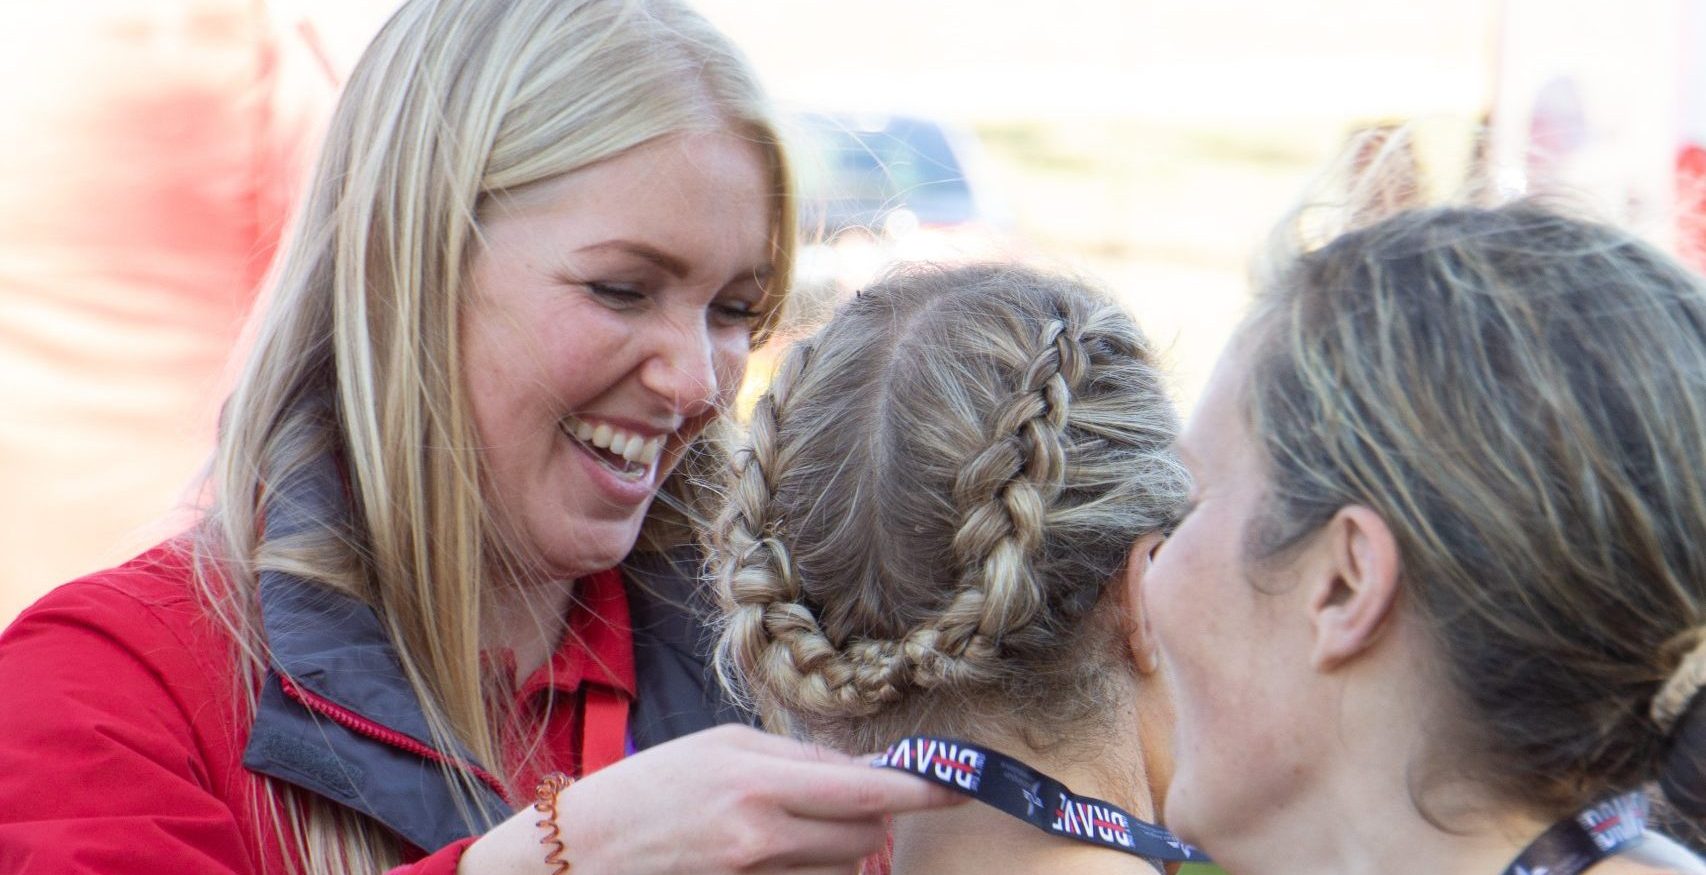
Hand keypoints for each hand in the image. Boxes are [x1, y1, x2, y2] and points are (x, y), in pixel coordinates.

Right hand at [458, 724, 964, 873]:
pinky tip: (776, 856)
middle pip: (865, 839)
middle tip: (844, 805)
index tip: (959, 785)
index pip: (865, 791)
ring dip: (839, 853)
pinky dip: (811, 874)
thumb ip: (796, 759)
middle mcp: (761, 836)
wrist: (582, 852)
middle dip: (871, 823)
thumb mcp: (722, 746)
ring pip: (842, 872)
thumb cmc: (650, 787)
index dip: (921, 791)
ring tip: (790, 831)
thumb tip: (861, 773)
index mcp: (756, 781)